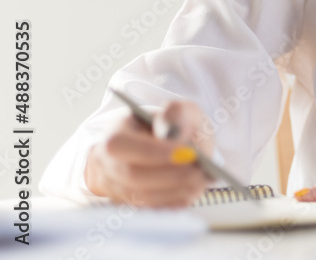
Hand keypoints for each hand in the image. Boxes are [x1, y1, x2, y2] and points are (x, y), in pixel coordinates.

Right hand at [84, 99, 214, 207]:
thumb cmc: (170, 126)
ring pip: (141, 196)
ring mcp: (117, 187)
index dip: (154, 152)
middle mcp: (109, 164)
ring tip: (202, 180)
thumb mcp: (178, 110)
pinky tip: (194, 190)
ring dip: (175, 190)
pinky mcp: (131, 205)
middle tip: (199, 171)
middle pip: (132, 175)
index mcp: (115, 135)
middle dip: (169, 175)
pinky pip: (150, 208)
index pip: (122, 146)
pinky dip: (174, 201)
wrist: (162, 146)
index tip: (187, 152)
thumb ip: (178, 112)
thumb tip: (175, 130)